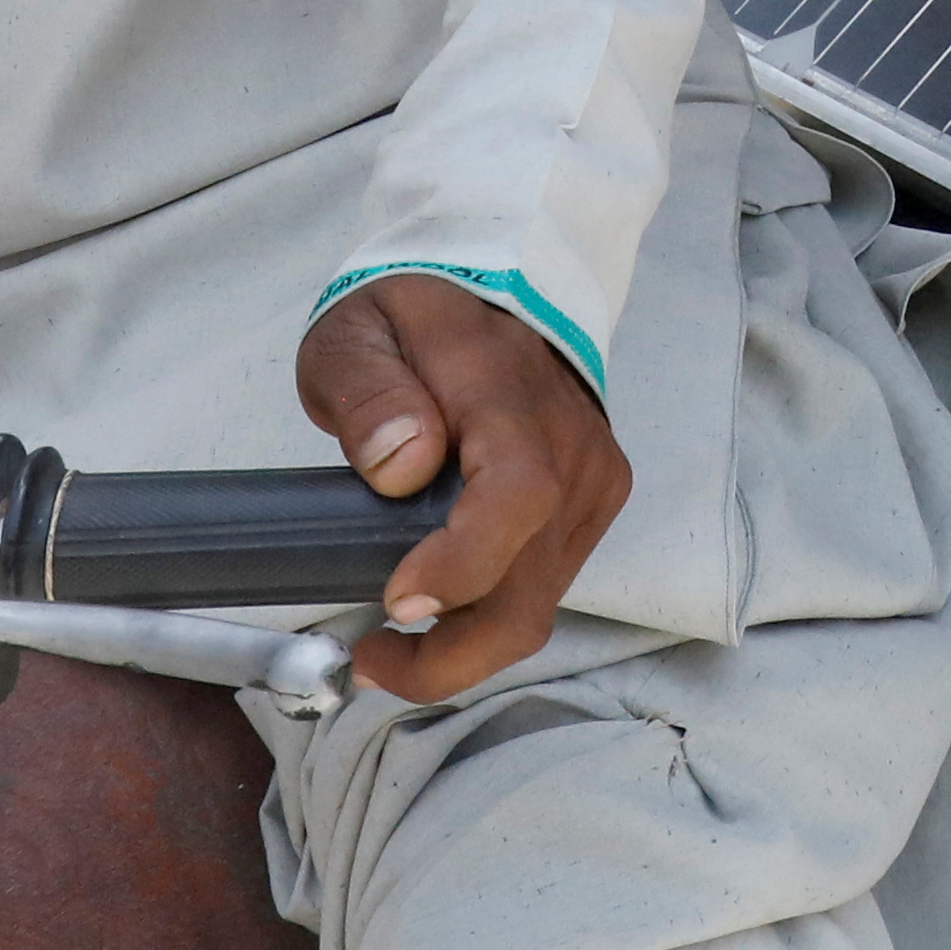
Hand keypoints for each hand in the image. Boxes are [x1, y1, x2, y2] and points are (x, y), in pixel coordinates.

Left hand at [294, 273, 630, 701]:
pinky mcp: (594, 505)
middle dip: (449, 655)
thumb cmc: (415, 316)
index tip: (393, 601)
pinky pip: (544, 587)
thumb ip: (369, 391)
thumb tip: (399, 464)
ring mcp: (593, 485)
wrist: (503, 289)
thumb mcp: (356, 333)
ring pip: (537, 605)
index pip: (517, 498)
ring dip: (463, 647)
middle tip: (370, 660)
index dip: (462, 566)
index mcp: (512, 399)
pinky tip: (438, 604)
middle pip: (528, 590)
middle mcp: (573, 452)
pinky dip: (488, 615)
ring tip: (388, 645)